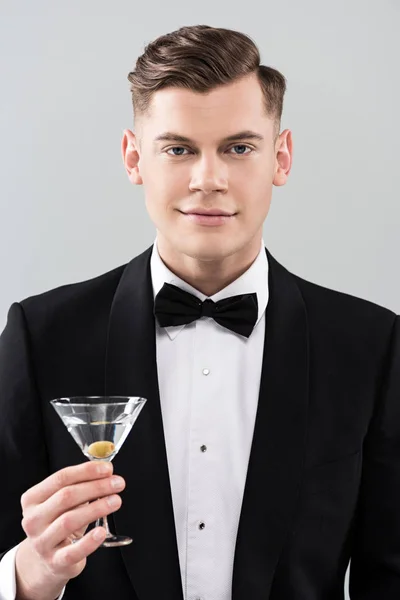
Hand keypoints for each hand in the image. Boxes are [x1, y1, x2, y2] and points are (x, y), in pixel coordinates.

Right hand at [15, 461, 124, 599]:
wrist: (46, 560)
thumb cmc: (58, 523)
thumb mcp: (62, 503)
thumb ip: (80, 486)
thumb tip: (106, 474)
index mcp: (32, 499)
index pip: (61, 478)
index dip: (87, 471)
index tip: (108, 469)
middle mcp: (33, 520)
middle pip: (66, 497)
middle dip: (96, 487)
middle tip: (117, 483)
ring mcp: (42, 542)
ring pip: (69, 520)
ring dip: (97, 508)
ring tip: (116, 501)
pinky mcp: (55, 562)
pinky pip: (73, 552)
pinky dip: (89, 541)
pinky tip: (102, 531)